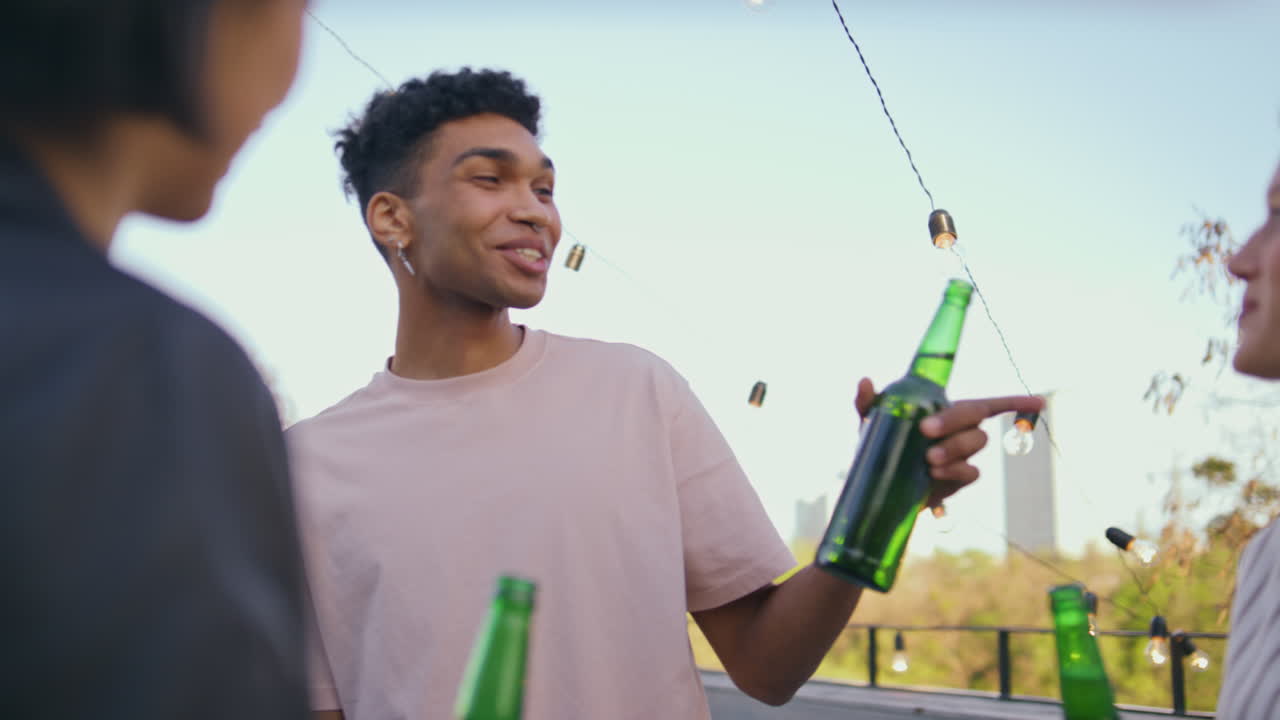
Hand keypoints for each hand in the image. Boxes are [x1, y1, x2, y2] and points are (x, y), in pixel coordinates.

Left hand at [854, 377, 1045, 507]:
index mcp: (947, 411)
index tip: (1040, 402)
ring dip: (955, 448)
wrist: (876, 482)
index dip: (1016, 401)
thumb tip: (866, 381)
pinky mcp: (957, 480)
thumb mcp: (871, 420)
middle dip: (955, 421)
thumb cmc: (879, 442)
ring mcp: (962, 456)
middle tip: (926, 431)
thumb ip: (868, 401)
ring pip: (976, 444)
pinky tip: (934, 474)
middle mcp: (961, 431)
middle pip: (976, 417)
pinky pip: (970, 473)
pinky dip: (956, 471)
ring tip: (928, 458)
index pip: (989, 403)